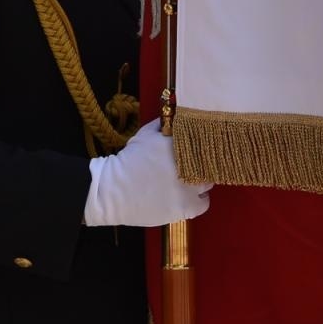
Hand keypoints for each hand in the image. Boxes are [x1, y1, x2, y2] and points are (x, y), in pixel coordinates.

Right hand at [83, 122, 211, 227]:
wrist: (112, 190)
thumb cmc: (127, 162)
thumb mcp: (144, 136)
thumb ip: (162, 125)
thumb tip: (177, 116)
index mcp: (180, 144)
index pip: (205, 141)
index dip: (201, 146)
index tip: (195, 150)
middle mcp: (189, 165)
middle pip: (210, 163)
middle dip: (201, 164)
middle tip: (190, 167)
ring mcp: (189, 187)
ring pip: (208, 183)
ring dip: (199, 182)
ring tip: (185, 183)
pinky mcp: (186, 206)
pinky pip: (204, 202)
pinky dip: (197, 200)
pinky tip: (185, 197)